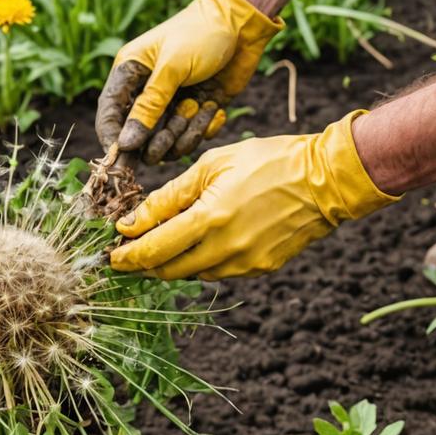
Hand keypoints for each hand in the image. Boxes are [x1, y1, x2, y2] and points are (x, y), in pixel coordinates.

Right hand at [95, 0, 282, 163]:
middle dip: (159, 139)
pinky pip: (192, 138)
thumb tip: (125, 144)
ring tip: (200, 106)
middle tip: (179, 120)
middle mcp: (147, 93)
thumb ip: (148, 107)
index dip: (113, 139)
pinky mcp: (195, 112)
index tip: (124, 158)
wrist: (243, 24)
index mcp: (130, 74)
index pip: (109, 115)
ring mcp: (171, 105)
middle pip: (139, 138)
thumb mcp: (172, 67)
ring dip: (186, 133)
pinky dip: (204, 128)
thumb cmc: (201, 34)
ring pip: (167, 144)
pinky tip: (214, 106)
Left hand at [109, 112, 398, 279]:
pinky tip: (199, 242)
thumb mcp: (211, 165)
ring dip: (171, 263)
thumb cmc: (267, 161)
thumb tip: (130, 222)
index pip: (153, 249)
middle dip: (142, 264)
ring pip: (191, 274)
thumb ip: (168, 197)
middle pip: (168, 270)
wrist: (326, 179)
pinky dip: (200, 261)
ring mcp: (245, 263)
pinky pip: (217, 272)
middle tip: (125, 254)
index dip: (126, 255)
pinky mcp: (260, 269)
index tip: (109, 254)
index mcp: (210, 218)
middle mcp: (226, 248)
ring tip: (160, 244)